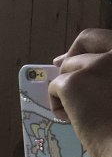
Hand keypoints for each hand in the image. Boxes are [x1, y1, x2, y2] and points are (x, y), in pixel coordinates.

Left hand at [49, 29, 111, 156]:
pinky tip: (74, 120)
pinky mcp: (72, 82)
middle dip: (69, 62)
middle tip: (65, 82)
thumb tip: (61, 59)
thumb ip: (102, 71)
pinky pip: (54, 88)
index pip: (99, 36)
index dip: (82, 46)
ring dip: (67, 91)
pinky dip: (58, 105)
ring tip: (81, 114)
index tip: (68, 59)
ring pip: (66, 71)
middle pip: (80, 47)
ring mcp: (94, 65)